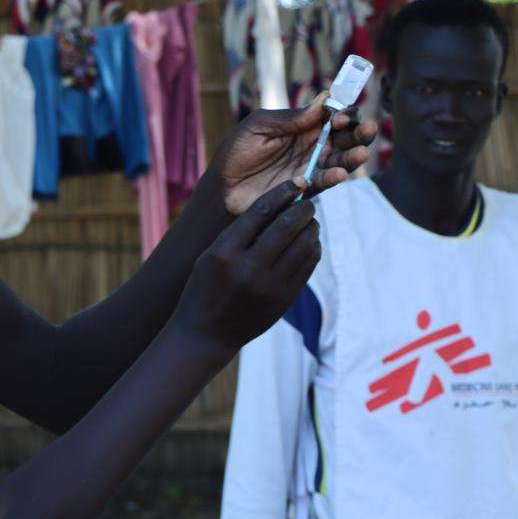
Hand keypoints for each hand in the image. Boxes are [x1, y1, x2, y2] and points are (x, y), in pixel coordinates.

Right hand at [171, 181, 320, 351]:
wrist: (206, 335)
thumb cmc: (205, 288)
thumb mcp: (211, 256)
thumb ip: (241, 233)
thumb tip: (278, 206)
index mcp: (225, 252)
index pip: (261, 211)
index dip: (283, 193)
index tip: (296, 183)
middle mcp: (249, 268)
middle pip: (288, 225)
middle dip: (304, 208)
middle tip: (308, 202)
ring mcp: (270, 286)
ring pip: (305, 244)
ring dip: (311, 228)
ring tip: (308, 222)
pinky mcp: (285, 299)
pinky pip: (308, 265)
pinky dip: (312, 248)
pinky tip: (308, 243)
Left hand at [214, 91, 376, 214]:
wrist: (221, 185)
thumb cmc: (237, 150)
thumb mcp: (260, 125)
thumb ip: (291, 118)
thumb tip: (325, 99)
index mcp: (303, 125)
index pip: (334, 115)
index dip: (343, 113)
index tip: (341, 115)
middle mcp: (312, 145)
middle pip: (346, 137)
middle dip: (359, 133)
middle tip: (365, 129)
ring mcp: (310, 167)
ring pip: (341, 160)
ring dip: (354, 156)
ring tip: (360, 154)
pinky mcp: (304, 188)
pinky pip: (324, 182)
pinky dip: (333, 178)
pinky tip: (339, 173)